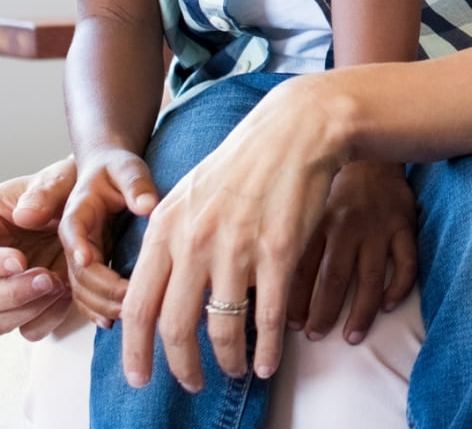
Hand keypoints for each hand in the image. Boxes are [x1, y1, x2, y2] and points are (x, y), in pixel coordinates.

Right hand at [0, 159, 74, 337]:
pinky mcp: (31, 306)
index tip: (19, 261)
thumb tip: (26, 215)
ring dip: (30, 309)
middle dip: (13, 294)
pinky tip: (65, 294)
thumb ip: (44, 193)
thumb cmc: (69, 189)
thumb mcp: (58, 180)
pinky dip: (48, 317)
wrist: (94, 207)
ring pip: (1, 321)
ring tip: (60, 283)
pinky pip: (30, 328)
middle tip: (47, 279)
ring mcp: (9, 288)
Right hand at [58, 146, 158, 328]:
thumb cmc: (118, 168)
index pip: (73, 233)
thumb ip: (136, 185)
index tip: (90, 261)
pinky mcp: (91, 267)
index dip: (80, 248)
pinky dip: (97, 309)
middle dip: (102, 287)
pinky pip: (87, 294)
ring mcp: (81, 256)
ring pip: (81, 289)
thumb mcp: (127, 168)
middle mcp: (75, 239)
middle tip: (131, 298)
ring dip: (101, 304)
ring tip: (130, 314)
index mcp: (78, 213)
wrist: (109, 172)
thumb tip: (148, 206)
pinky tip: (113, 321)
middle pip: (79, 271)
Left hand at [119, 73, 347, 390]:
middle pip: (176, 328)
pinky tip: (267, 364)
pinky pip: (268, 317)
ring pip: (223, 329)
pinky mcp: (279, 251)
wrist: (296, 129)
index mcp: (166, 229)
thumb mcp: (187, 195)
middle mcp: (195, 242)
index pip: (138, 307)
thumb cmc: (243, 162)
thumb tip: (153, 291)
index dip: (136, 352)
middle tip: (190, 383)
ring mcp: (238, 248)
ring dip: (226, 361)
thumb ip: (167, 241)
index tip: (141, 377)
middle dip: (181, 368)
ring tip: (231, 371)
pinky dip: (267, 350)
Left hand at [287, 160, 416, 343]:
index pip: (301, 270)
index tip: (286, 327)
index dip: (293, 302)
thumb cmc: (330, 184)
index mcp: (318, 221)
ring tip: (352, 336)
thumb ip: (284, 237)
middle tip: (315, 337)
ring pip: (370, 277)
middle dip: (323, 313)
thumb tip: (254, 280)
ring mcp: (378, 227)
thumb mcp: (303, 203)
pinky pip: (407, 261)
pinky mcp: (404, 225)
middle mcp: (347, 226)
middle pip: (334, 278)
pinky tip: (390, 305)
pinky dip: (400, 286)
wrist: (370, 152)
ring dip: (360, 311)